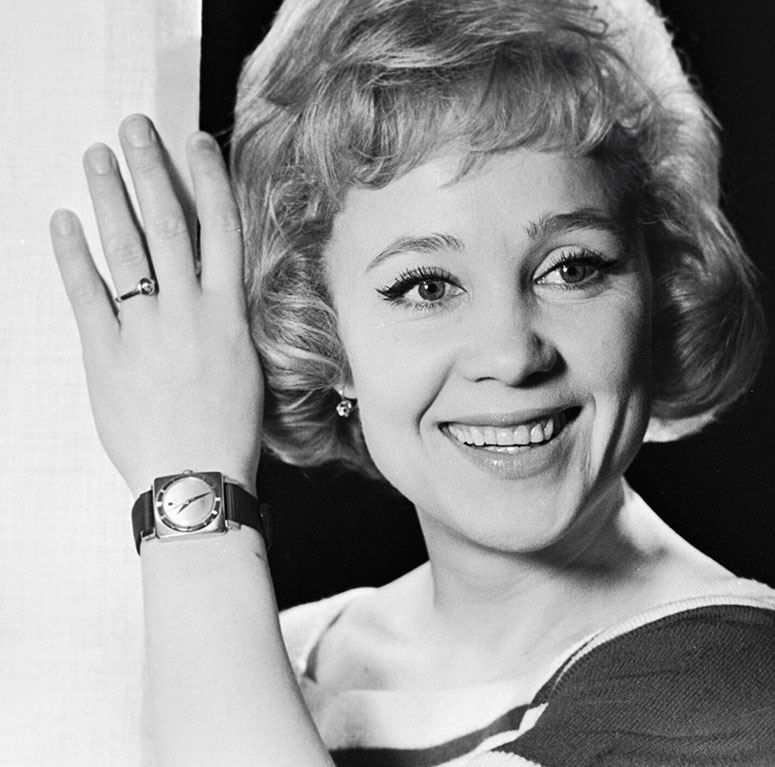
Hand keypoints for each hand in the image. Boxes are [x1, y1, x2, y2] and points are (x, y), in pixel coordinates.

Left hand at [50, 115, 262, 496]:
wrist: (196, 478)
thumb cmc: (230, 431)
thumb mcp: (250, 367)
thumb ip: (230, 320)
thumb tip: (215, 286)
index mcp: (228, 314)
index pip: (221, 231)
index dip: (209, 181)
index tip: (197, 141)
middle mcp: (188, 311)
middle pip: (168, 225)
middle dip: (150, 171)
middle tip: (133, 127)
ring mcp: (145, 330)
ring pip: (125, 250)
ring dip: (109, 199)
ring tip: (96, 157)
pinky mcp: (105, 354)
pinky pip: (85, 295)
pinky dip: (71, 256)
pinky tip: (61, 222)